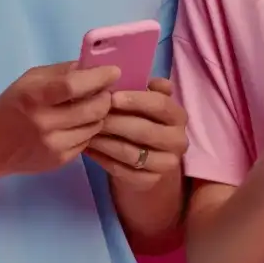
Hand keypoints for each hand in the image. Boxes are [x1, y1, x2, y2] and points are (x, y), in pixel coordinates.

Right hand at [0, 62, 120, 177]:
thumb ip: (62, 72)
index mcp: (35, 97)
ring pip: (95, 126)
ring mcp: (54, 145)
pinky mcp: (60, 160)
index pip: (73, 86)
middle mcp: (45, 123)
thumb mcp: (30, 80)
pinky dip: (88, 130)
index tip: (113, 72)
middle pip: (93, 109)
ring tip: (90, 107)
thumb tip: (93, 67)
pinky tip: (78, 125)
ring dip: (99, 115)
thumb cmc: (13, 104)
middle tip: (104, 91)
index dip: (98, 78)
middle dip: (105, 97)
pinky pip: (87, 142)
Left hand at [87, 77, 188, 191]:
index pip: (160, 105)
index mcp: (178, 117)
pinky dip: (102, 158)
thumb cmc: (142, 121)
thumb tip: (152, 81)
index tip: (111, 97)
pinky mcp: (150, 181)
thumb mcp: (146, 102)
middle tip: (90, 115)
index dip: (135, 100)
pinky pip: (121, 170)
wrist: (145, 160)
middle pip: (144, 130)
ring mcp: (166, 164)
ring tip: (85, 130)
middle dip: (115, 122)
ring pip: (130, 152)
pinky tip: (87, 149)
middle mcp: (178, 141)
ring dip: (104, 141)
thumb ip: (148, 88)